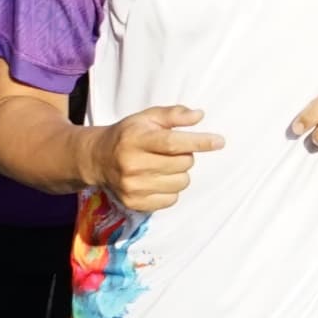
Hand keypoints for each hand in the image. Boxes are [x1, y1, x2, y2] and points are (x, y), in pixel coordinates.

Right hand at [82, 104, 224, 211]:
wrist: (97, 158)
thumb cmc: (128, 135)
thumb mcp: (147, 118)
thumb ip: (173, 114)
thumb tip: (199, 116)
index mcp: (135, 140)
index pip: (172, 143)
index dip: (199, 142)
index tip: (219, 141)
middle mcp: (132, 165)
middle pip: (182, 164)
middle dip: (186, 156)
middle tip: (172, 151)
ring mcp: (132, 187)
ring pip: (181, 183)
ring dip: (180, 173)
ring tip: (164, 165)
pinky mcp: (134, 203)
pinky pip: (171, 199)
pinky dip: (171, 190)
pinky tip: (157, 179)